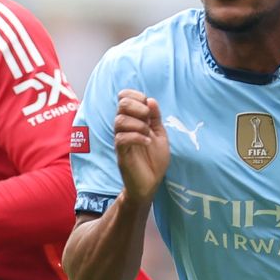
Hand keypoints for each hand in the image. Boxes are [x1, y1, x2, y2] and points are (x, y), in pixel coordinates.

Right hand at [115, 90, 169, 205]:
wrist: (151, 184)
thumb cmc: (154, 161)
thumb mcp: (160, 135)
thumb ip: (156, 118)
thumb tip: (150, 100)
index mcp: (134, 120)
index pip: (124, 97)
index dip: (135, 95)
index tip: (148, 105)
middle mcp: (125, 128)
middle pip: (121, 105)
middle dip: (137, 106)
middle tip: (148, 118)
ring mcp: (121, 140)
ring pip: (120, 120)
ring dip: (138, 124)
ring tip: (148, 134)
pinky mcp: (121, 153)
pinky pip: (122, 138)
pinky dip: (137, 137)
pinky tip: (147, 143)